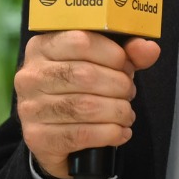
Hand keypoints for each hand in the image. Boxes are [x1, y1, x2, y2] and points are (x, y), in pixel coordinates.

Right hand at [15, 31, 160, 178]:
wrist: (52, 135)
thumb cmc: (77, 91)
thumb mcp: (98, 65)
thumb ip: (124, 54)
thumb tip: (149, 48)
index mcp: (40, 47)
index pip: (80, 41)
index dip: (112, 54)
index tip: (125, 66)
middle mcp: (30, 76)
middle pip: (85, 75)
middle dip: (118, 85)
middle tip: (129, 93)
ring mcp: (30, 108)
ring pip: (85, 106)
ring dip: (117, 111)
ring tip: (127, 114)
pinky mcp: (38, 137)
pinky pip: (81, 134)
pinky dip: (109, 134)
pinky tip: (120, 132)